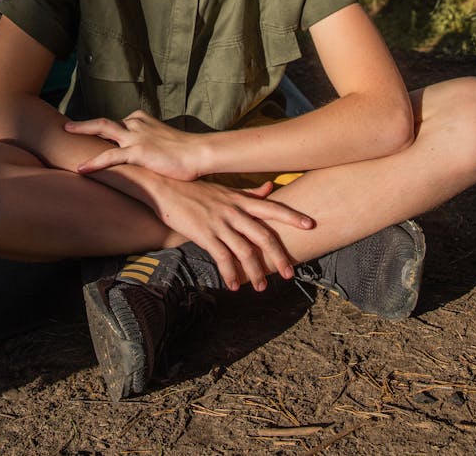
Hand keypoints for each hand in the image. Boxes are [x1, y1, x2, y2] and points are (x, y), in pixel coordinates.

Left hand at [66, 110, 202, 180]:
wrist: (199, 153)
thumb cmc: (185, 151)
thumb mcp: (164, 141)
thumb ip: (150, 143)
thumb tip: (144, 155)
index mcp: (142, 120)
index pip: (118, 124)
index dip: (105, 133)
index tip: (93, 140)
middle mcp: (136, 124)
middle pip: (104, 122)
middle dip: (84, 125)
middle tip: (67, 127)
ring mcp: (136, 136)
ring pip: (102, 130)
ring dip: (82, 131)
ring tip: (64, 134)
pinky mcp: (138, 151)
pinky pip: (110, 156)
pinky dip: (94, 162)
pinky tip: (81, 169)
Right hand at [149, 177, 314, 292]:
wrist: (165, 187)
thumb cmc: (196, 189)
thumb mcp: (225, 188)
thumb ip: (249, 192)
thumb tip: (271, 188)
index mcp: (240, 199)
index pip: (272, 207)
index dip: (292, 216)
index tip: (311, 225)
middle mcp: (234, 211)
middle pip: (263, 235)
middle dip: (278, 256)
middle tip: (289, 273)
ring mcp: (219, 222)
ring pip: (245, 251)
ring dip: (255, 272)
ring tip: (261, 287)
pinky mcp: (204, 234)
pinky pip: (222, 257)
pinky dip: (230, 273)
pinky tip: (235, 285)